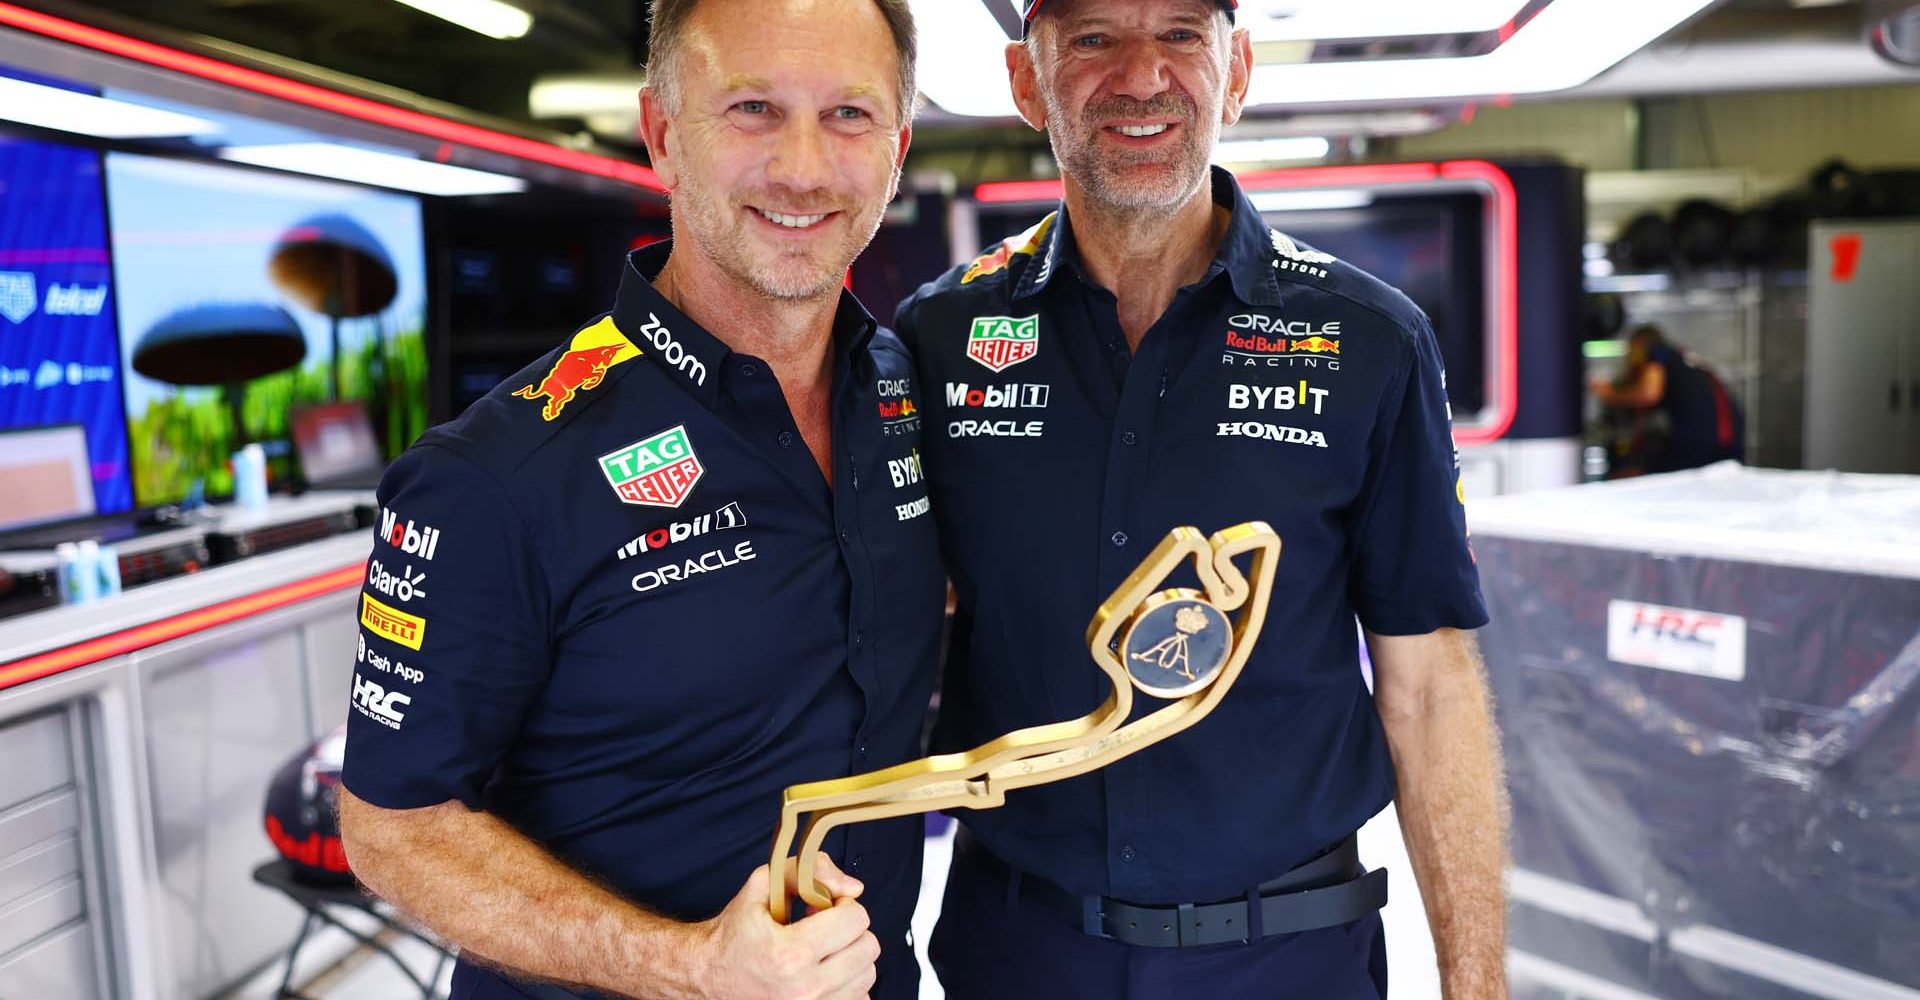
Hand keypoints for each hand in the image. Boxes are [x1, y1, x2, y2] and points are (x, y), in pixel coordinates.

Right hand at [690, 856, 877, 999]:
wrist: (708, 975)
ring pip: (868, 974)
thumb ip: (808, 872)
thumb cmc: (735, 933)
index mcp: (791, 953)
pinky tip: (824, 972)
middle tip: (824, 928)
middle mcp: (805, 988)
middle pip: (868, 947)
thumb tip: (852, 887)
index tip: (824, 908)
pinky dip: (848, 983)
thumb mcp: (761, 886)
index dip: (842, 905)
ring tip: (823, 950)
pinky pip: (859, 997)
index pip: (856, 919)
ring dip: (851, 956)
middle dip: (849, 930)